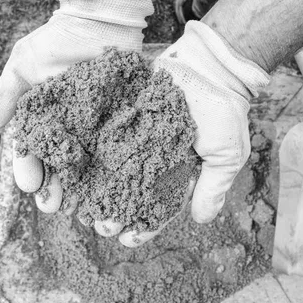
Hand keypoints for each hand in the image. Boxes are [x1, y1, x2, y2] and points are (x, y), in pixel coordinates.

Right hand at [0, 0, 153, 213]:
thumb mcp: (25, 64)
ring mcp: (98, 128)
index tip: (28, 184)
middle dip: (56, 188)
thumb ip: (8, 93)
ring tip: (88, 210)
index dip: (29, 169)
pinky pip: (122, 150)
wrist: (100, 19)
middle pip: (62, 167)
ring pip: (92, 165)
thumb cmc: (58, 40)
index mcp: (45, 120)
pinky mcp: (123, 122)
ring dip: (88, 188)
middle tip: (54, 206)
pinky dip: (120, 170)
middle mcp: (71, 130)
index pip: (32, 151)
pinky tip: (120, 188)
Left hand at [101, 20, 269, 246]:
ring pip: (114, 171)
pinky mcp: (124, 116)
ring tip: (82, 208)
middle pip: (131, 194)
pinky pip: (106, 139)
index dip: (145, 227)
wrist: (208, 62)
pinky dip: (92, 155)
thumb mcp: (226, 153)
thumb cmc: (223, 109)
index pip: (160, 208)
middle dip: (116, 213)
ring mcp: (138, 138)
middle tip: (100, 225)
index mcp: (179, 173)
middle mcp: (155, 159)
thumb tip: (201, 221)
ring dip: (99, 190)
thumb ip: (213, 186)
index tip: (128, 240)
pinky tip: (77, 171)